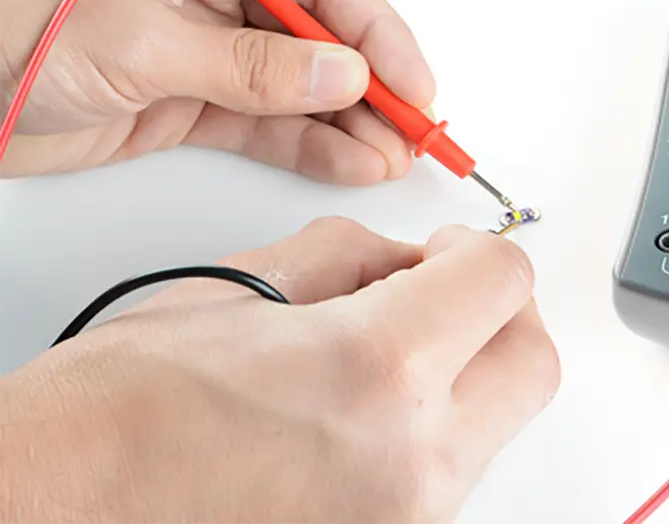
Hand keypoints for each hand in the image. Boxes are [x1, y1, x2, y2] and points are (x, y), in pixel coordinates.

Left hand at [0, 0, 433, 181]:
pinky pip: (265, 118)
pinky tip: (348, 161)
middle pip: (320, 29)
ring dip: (347, 120)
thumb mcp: (137, 39)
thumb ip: (250, 64)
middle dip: (371, 83)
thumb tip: (344, 73)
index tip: (414, 83)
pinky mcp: (190, 94)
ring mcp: (204, 40)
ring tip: (391, 157)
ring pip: (298, 81)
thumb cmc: (5, 22)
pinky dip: (307, 143)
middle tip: (415, 129)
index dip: (377, 30)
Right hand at [0, 219, 558, 522]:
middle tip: (444, 292)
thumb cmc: (116, 414)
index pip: (502, 283)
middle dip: (499, 313)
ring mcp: (406, 522)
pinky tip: (363, 409)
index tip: (442, 252)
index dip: (477, 248)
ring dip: (466, 372)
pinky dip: (431, 427)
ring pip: (497, 423)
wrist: (58, 514)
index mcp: (377, 372)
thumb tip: (409, 262)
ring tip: (384, 353)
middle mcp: (410, 464)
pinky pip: (449, 472)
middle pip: (532, 364)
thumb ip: (354, 260)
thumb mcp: (242, 288)